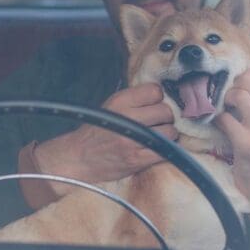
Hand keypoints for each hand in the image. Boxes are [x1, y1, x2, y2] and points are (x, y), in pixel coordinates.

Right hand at [35, 83, 177, 185]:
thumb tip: (164, 98)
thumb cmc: (98, 130)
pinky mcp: (137, 158)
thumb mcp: (111, 106)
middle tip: (156, 124)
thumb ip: (135, 100)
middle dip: (164, 118)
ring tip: (156, 138)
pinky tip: (156, 150)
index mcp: (121, 101)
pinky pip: (165, 151)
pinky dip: (165, 151)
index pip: (155, 91)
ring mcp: (133, 139)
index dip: (157, 100)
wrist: (80, 157)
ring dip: (168, 135)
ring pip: (170, 131)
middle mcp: (127, 117)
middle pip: (166, 111)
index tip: (152, 107)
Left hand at [214, 68, 249, 219]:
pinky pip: (224, 118)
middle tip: (227, 102)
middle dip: (231, 87)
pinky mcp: (246, 142)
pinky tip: (219, 126)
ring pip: (237, 95)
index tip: (234, 90)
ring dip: (223, 102)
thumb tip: (235, 79)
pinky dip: (216, 120)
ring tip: (224, 112)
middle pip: (246, 79)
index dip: (240, 78)